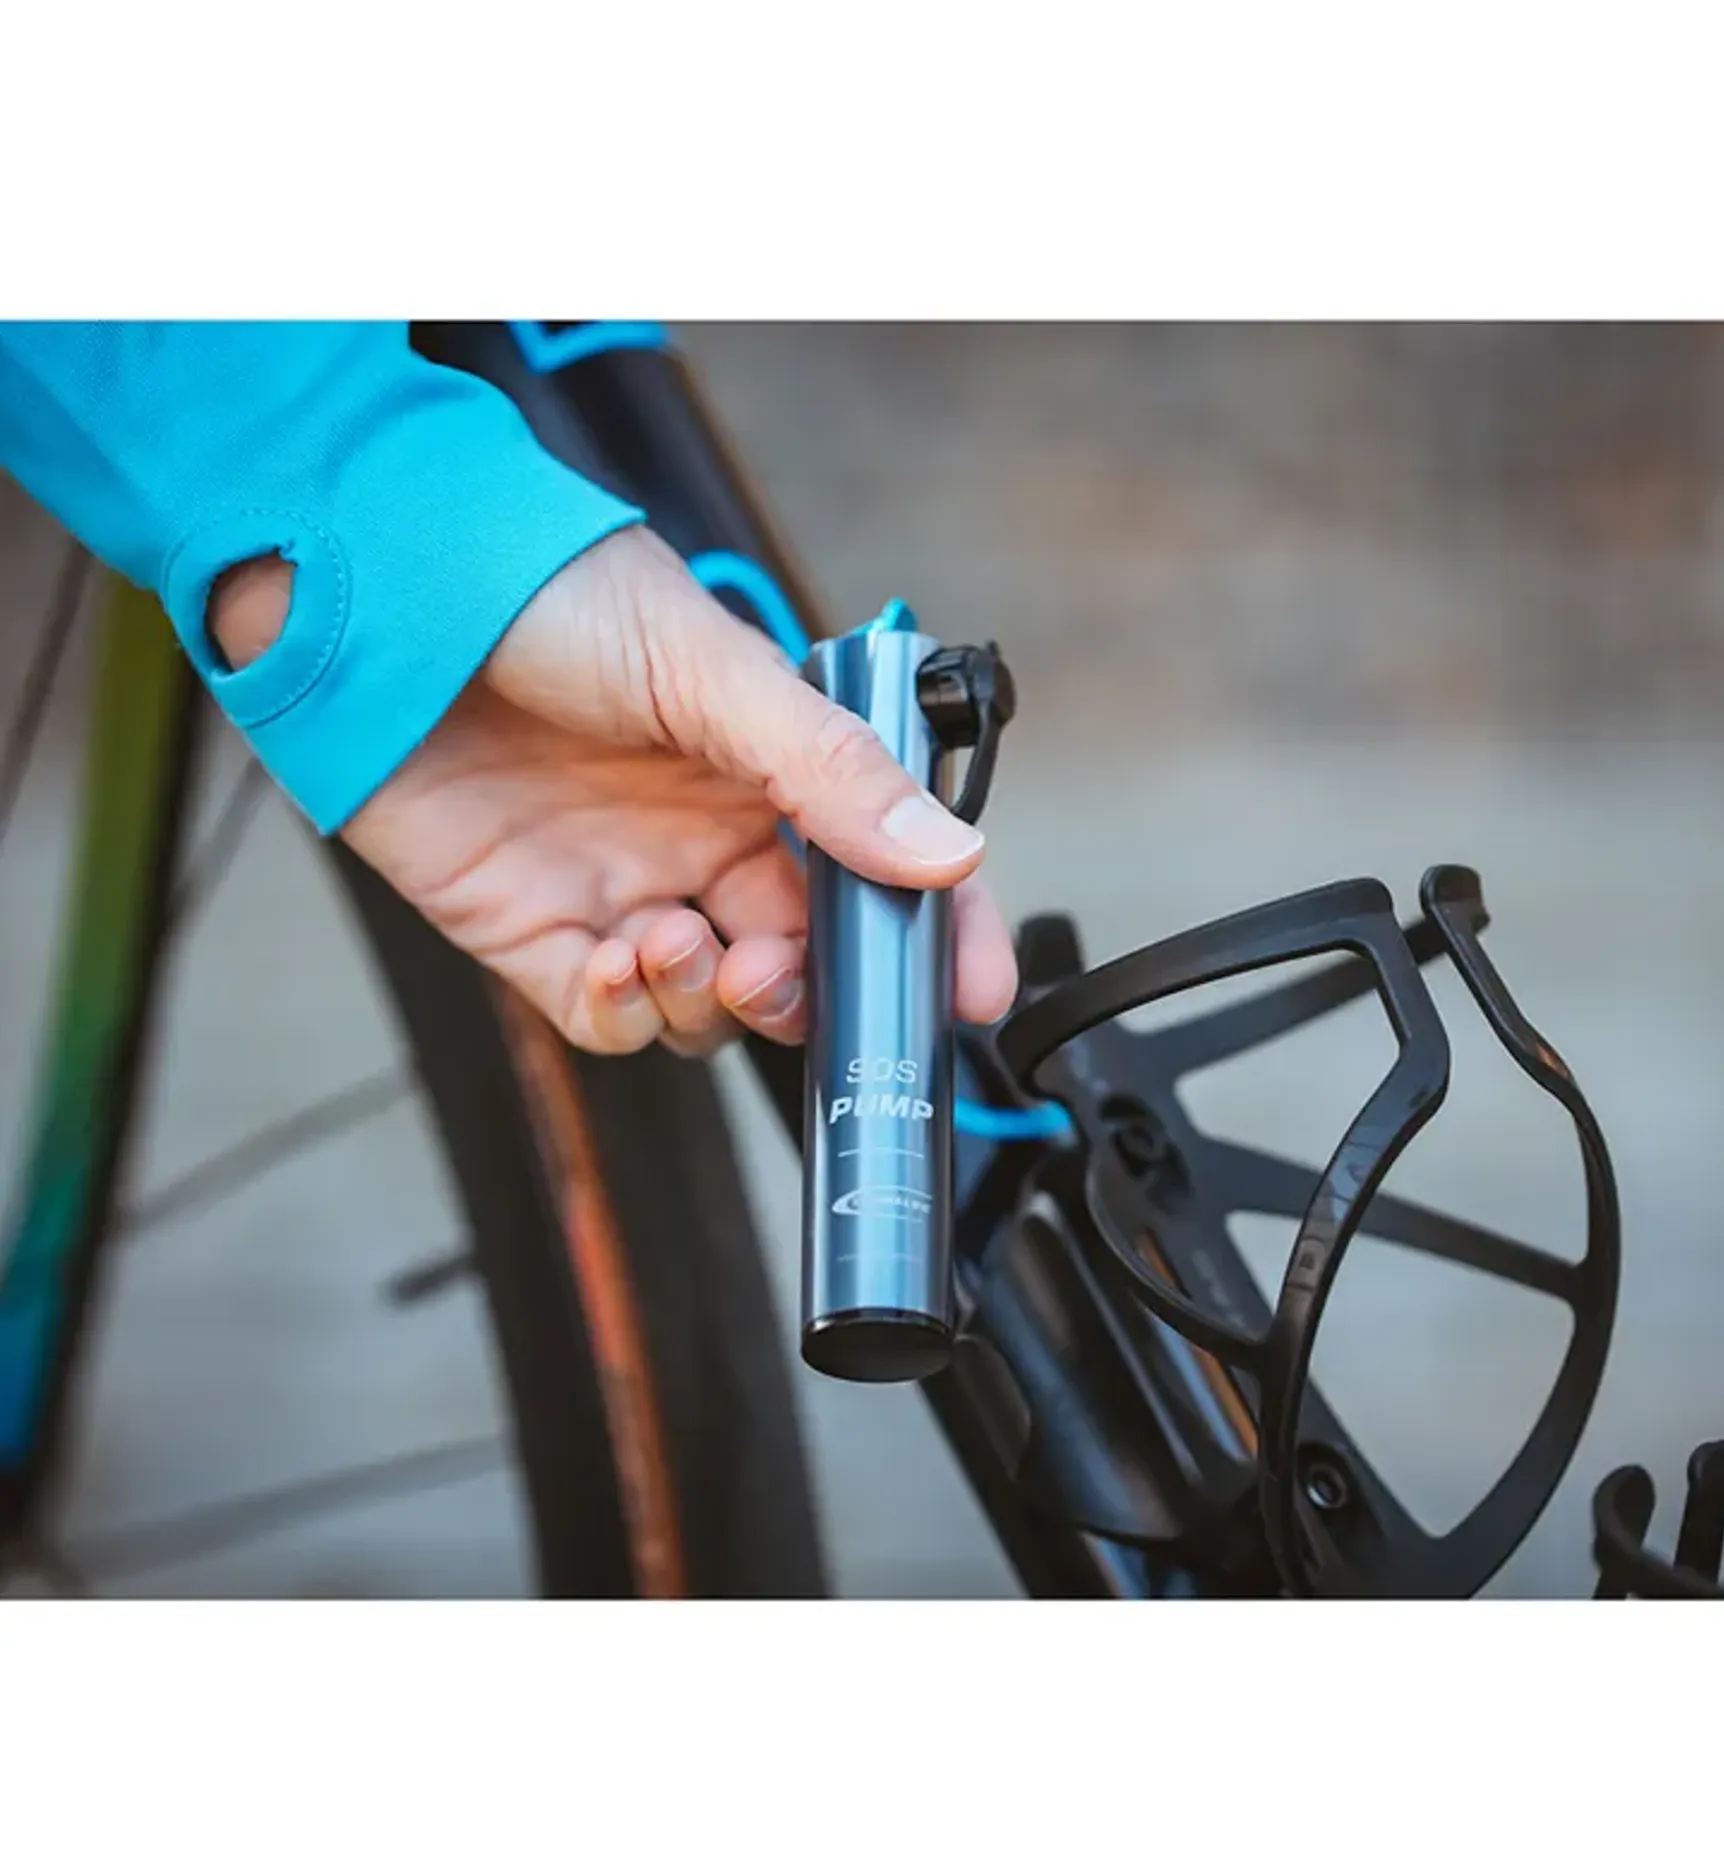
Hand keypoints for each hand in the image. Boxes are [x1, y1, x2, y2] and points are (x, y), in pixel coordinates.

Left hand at [209, 524, 1018, 1053]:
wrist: (381, 599)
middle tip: (783, 968)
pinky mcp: (534, 932)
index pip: (877, 872)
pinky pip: (606, 1018)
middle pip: (799, 962)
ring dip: (711, 998)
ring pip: (706, 1008)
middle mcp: (703, 841)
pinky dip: (626, 1012)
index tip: (970, 990)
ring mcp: (622, 890)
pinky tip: (618, 959)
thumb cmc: (550, 594)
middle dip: (809, 989)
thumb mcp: (713, 671)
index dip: (930, 935)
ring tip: (675, 939)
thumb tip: (947, 855)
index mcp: (766, 774)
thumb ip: (829, 771)